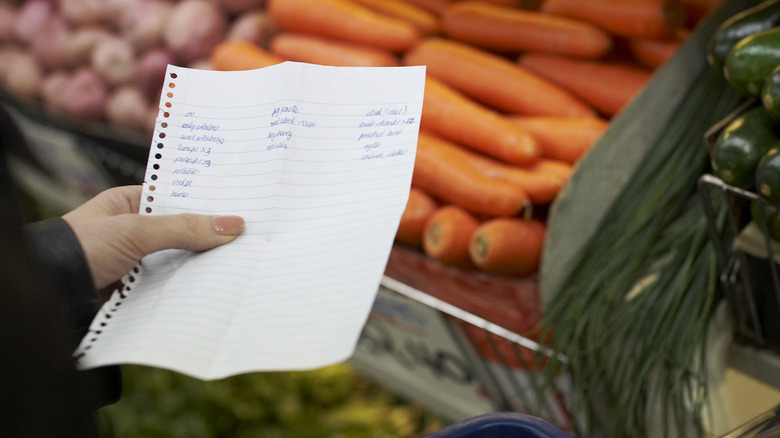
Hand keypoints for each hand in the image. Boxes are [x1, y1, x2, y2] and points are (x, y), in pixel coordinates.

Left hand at [62, 185, 244, 289]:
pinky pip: (170, 285)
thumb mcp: (134, 230)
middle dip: (209, 237)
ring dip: (201, 264)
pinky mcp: (138, 289)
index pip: (178, 198)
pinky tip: (212, 287)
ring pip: (179, 259)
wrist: (49, 294)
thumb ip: (183, 228)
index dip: (207, 203)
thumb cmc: (76, 249)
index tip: (241, 209)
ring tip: (238, 264)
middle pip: (183, 230)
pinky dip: (188, 287)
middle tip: (248, 238)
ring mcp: (136, 260)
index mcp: (129, 203)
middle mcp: (133, 230)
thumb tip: (232, 224)